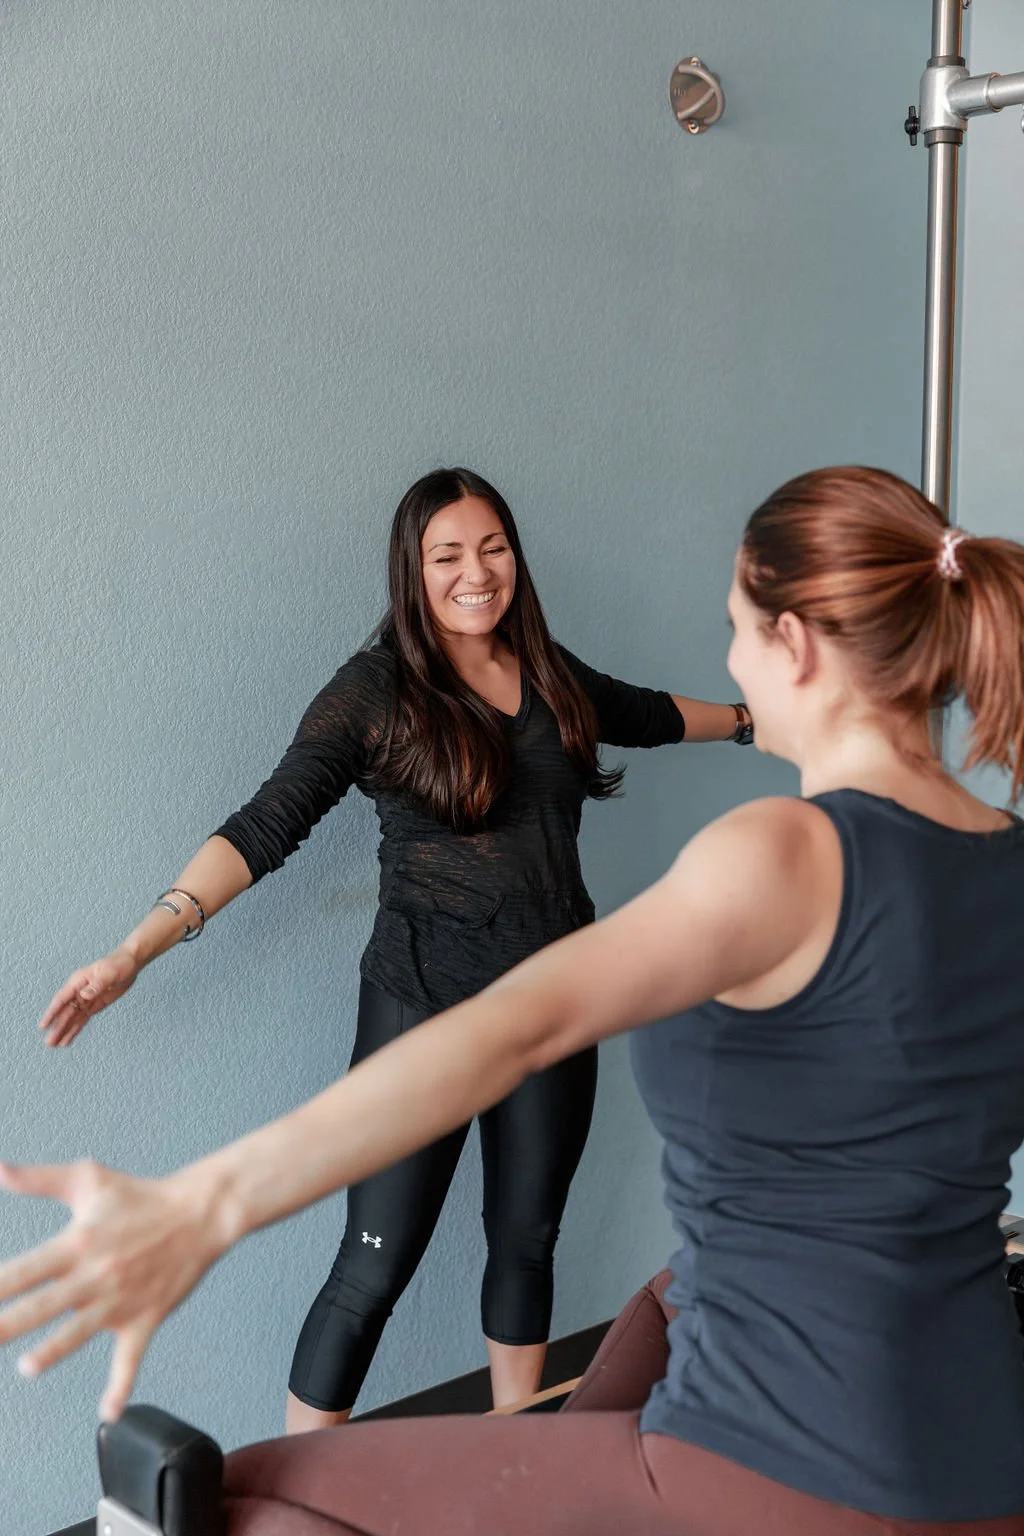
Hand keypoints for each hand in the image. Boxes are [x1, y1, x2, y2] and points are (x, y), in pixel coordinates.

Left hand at [0, 1159, 228, 1418]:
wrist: (200, 1213)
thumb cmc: (141, 1197)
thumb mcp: (88, 1179)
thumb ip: (39, 1179)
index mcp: (77, 1241)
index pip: (25, 1269)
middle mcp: (95, 1274)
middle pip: (42, 1306)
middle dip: (6, 1324)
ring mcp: (120, 1300)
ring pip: (79, 1333)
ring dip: (53, 1351)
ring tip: (27, 1367)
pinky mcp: (144, 1319)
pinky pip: (131, 1359)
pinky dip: (121, 1387)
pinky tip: (109, 1411)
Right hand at [39, 948, 139, 1046]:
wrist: (130, 963)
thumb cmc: (119, 964)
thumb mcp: (110, 973)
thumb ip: (97, 985)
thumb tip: (84, 995)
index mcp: (79, 981)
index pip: (62, 999)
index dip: (52, 1013)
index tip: (43, 1025)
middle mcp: (79, 991)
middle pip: (65, 1012)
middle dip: (57, 1027)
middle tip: (49, 1042)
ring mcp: (86, 999)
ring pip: (72, 1018)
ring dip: (63, 1031)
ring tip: (55, 1045)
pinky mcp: (94, 1005)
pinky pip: (82, 1019)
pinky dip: (75, 1029)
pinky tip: (68, 1039)